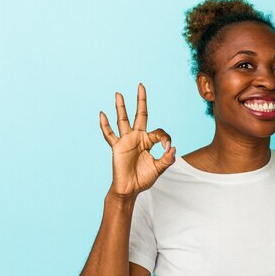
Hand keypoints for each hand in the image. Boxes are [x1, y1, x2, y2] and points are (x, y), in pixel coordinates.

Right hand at [99, 83, 175, 197]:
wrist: (129, 189)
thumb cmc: (143, 179)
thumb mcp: (159, 169)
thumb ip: (167, 159)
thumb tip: (173, 148)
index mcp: (149, 142)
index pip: (159, 132)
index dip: (165, 138)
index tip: (167, 147)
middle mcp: (137, 138)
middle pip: (140, 115)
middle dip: (141, 101)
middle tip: (141, 85)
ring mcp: (126, 141)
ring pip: (123, 120)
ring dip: (121, 107)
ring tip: (119, 94)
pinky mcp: (117, 147)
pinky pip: (109, 134)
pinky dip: (105, 125)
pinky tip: (102, 114)